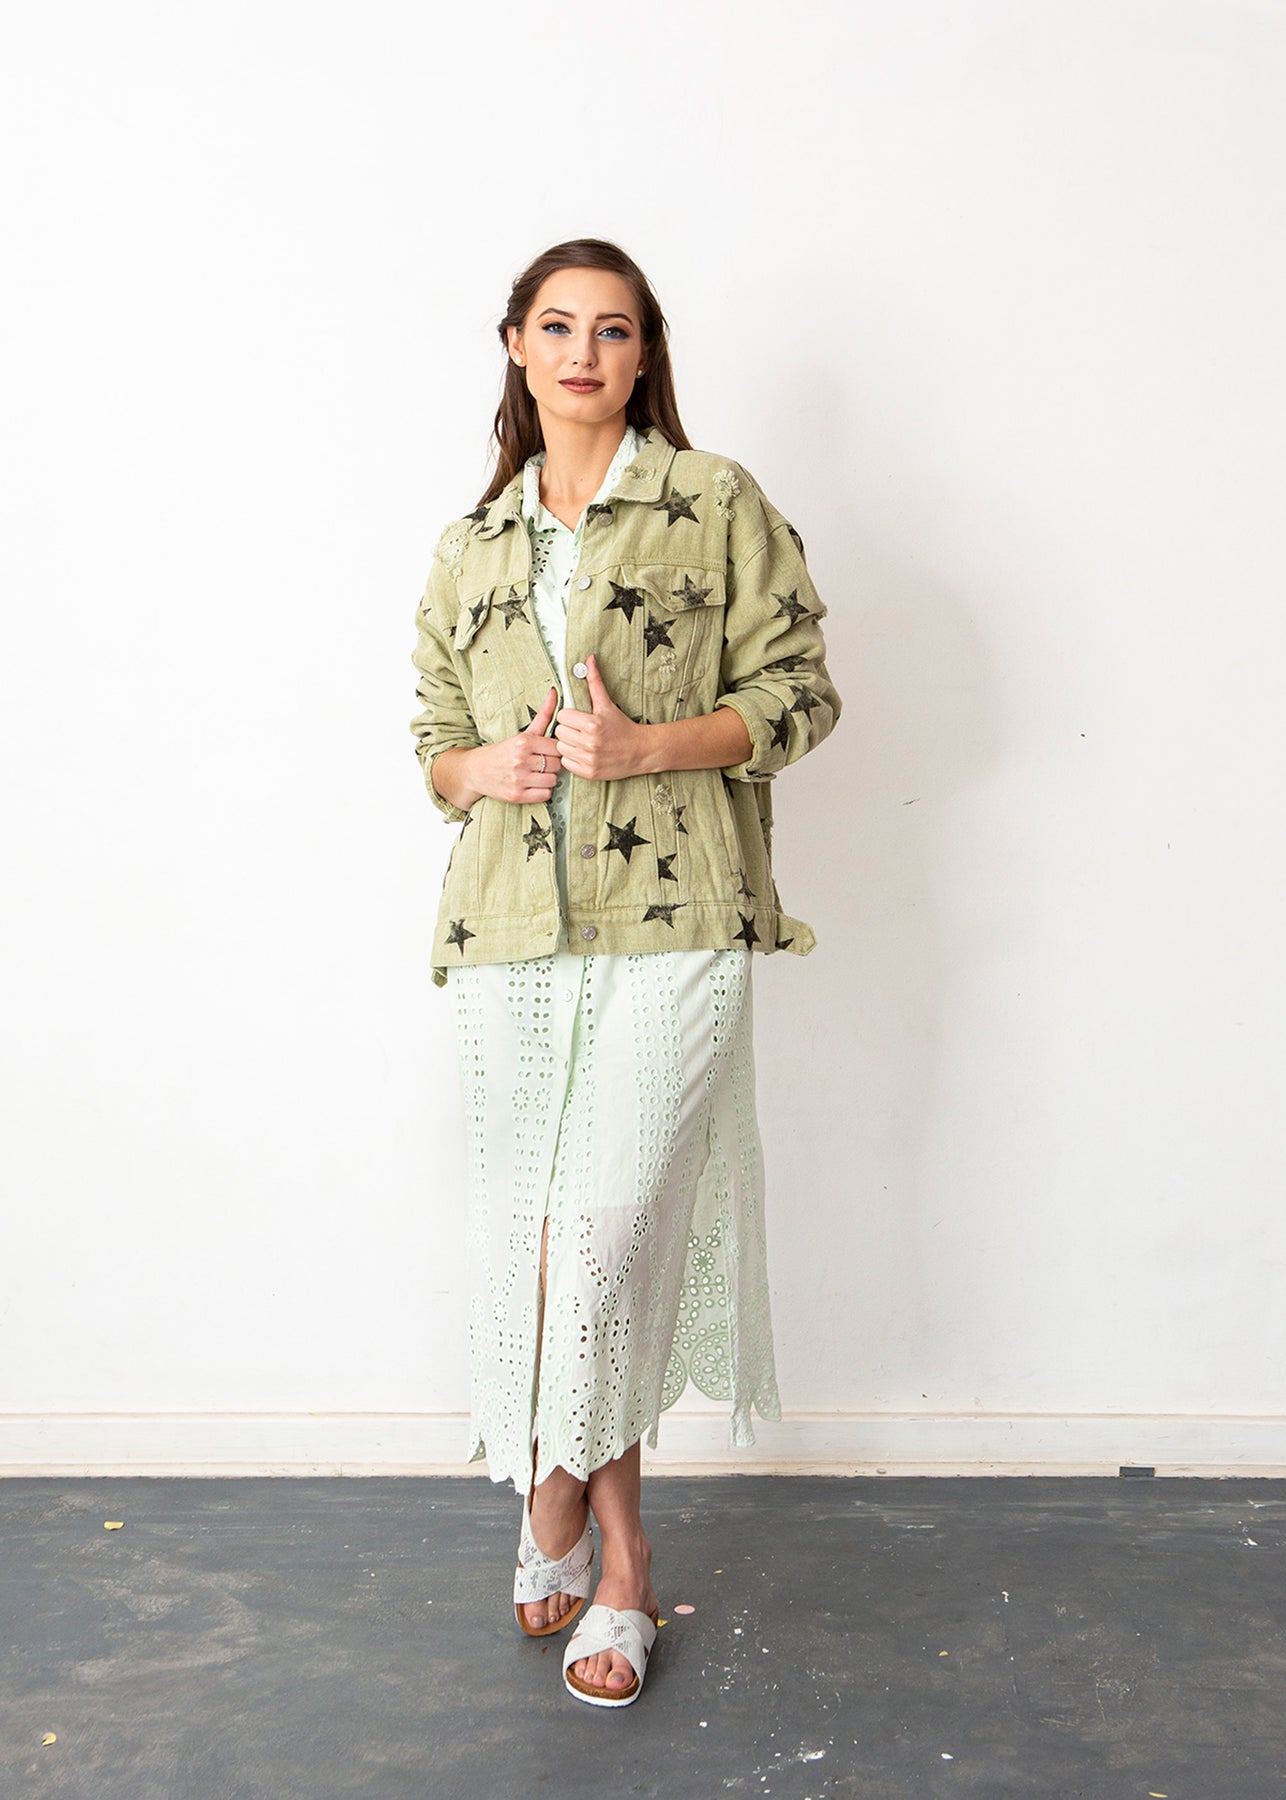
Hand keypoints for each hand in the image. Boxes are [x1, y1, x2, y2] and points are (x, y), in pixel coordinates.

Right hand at [463, 685, 565, 805]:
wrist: (476, 771)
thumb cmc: (502, 752)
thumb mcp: (523, 733)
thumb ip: (543, 714)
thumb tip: (555, 692)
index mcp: (523, 742)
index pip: (558, 748)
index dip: (555, 751)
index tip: (547, 752)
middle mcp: (521, 760)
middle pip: (557, 764)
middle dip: (552, 765)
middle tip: (541, 764)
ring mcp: (518, 779)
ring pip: (553, 780)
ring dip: (548, 779)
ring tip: (537, 774)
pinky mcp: (517, 796)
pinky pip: (545, 795)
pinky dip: (542, 792)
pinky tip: (533, 785)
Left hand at [553, 654, 650, 780]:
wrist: (641, 751)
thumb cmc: (623, 726)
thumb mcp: (607, 703)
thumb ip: (594, 681)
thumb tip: (589, 659)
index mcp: (592, 724)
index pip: (562, 716)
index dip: (570, 716)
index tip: (579, 718)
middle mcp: (589, 743)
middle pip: (560, 732)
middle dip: (568, 730)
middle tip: (580, 730)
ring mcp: (589, 760)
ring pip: (561, 747)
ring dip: (569, 744)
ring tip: (581, 741)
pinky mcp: (589, 772)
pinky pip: (567, 763)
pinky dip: (572, 758)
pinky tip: (583, 753)